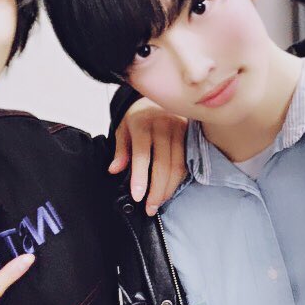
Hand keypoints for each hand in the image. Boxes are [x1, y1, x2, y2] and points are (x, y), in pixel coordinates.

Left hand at [109, 98, 187, 215]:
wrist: (160, 96)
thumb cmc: (139, 116)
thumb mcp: (123, 128)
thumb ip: (120, 149)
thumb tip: (114, 170)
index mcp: (142, 124)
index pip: (142, 154)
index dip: (140, 177)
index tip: (137, 196)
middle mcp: (163, 126)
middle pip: (163, 164)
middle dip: (157, 190)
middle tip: (150, 208)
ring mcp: (179, 130)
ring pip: (177, 166)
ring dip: (169, 188)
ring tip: (159, 203)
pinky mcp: (189, 135)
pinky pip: (186, 162)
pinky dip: (179, 180)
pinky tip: (170, 190)